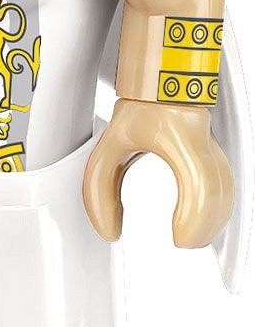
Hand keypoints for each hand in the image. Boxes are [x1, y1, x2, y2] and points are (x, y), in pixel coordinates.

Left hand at [82, 98, 233, 248]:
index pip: (199, 184)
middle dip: (203, 229)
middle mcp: (203, 143)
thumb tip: (109, 228)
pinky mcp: (217, 154)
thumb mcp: (108, 147)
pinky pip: (226, 187)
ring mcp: (215, 148)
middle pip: (219, 195)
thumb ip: (99, 188)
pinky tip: (203, 223)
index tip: (179, 237)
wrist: (164, 83)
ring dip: (213, 223)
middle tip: (183, 243)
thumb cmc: (140, 108)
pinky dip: (218, 210)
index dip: (195, 216)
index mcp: (177, 136)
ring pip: (227, 192)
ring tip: (191, 238)